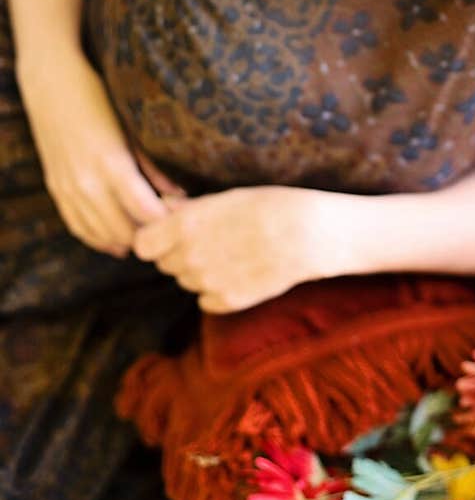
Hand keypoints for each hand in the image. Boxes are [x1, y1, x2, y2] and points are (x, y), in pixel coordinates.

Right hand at [19, 52, 186, 257]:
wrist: (52, 86)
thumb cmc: (100, 100)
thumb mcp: (132, 130)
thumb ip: (154, 168)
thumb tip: (180, 196)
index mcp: (112, 164)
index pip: (145, 212)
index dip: (167, 222)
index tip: (183, 221)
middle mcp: (87, 183)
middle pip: (124, 230)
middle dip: (149, 235)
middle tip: (169, 232)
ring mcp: (68, 189)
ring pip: (101, 234)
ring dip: (126, 241)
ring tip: (148, 239)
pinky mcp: (56, 189)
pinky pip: (78, 227)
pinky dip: (99, 239)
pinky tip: (117, 243)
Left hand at [131, 185, 336, 313]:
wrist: (308, 235)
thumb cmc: (269, 206)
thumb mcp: (225, 197)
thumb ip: (187, 208)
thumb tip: (162, 207)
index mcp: (184, 227)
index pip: (142, 245)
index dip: (155, 240)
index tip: (169, 236)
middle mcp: (189, 257)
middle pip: (165, 265)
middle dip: (179, 255)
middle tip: (210, 242)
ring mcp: (207, 282)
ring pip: (187, 282)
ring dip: (200, 272)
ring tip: (231, 254)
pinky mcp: (227, 302)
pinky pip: (206, 300)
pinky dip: (217, 291)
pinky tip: (240, 273)